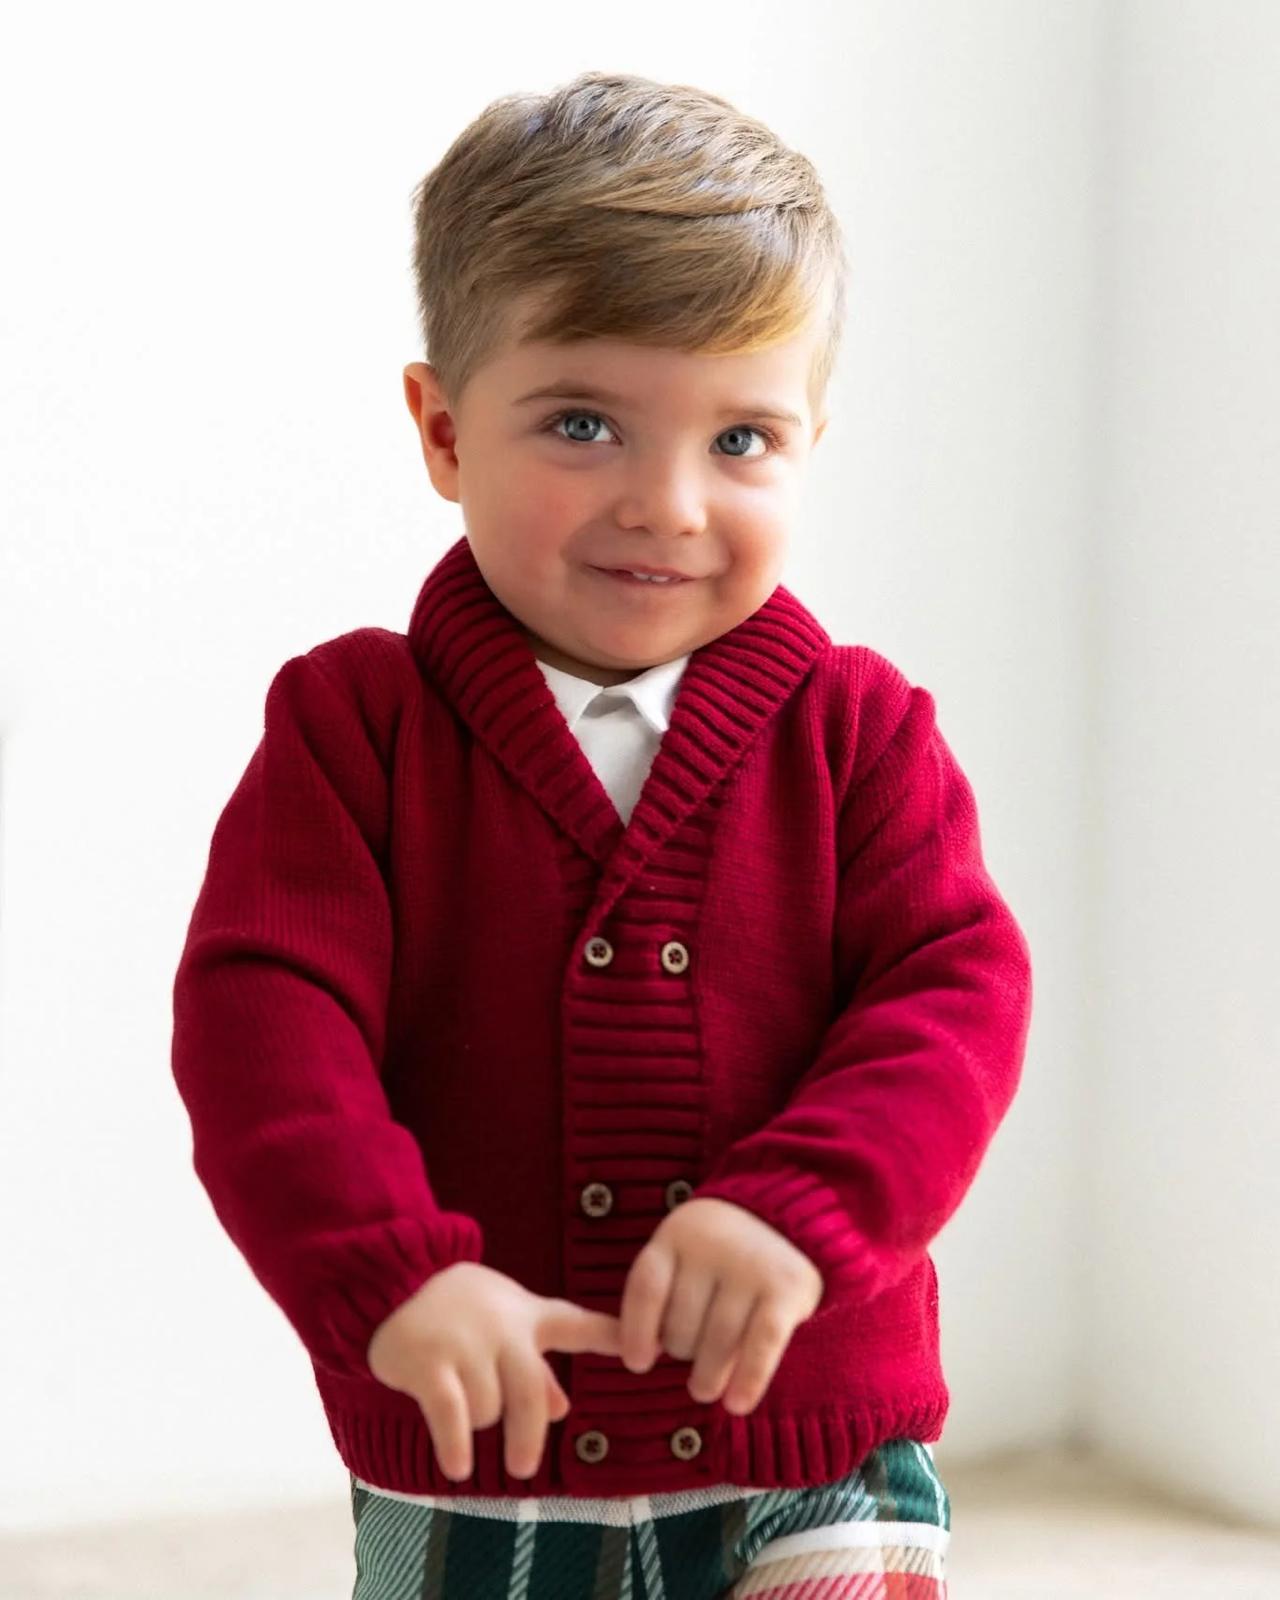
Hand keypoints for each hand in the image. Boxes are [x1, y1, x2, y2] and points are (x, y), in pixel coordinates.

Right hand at [366, 1261, 622, 1481]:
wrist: (395, 1280)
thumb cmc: (457, 1306)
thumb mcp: (504, 1323)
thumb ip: (536, 1366)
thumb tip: (562, 1409)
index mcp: (527, 1317)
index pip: (577, 1324)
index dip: (611, 1337)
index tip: (649, 1349)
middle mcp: (503, 1330)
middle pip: (529, 1393)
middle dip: (528, 1435)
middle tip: (523, 1467)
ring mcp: (466, 1346)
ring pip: (487, 1410)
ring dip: (477, 1426)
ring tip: (459, 1412)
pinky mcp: (430, 1363)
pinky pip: (451, 1415)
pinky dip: (455, 1445)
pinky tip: (457, 1467)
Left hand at [617, 1197, 823, 1414]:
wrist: (786, 1223)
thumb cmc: (717, 1256)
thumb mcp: (680, 1258)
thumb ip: (654, 1298)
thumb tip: (627, 1352)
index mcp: (678, 1233)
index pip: (646, 1288)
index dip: (636, 1331)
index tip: (638, 1364)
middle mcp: (713, 1244)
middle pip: (683, 1321)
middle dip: (681, 1349)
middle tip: (691, 1354)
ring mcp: (752, 1265)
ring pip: (718, 1339)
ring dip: (708, 1376)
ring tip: (704, 1388)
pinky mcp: (788, 1288)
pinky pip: (762, 1344)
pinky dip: (748, 1379)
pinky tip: (737, 1404)